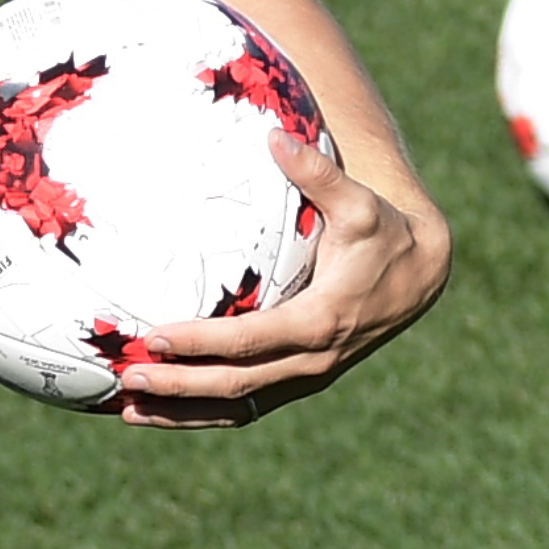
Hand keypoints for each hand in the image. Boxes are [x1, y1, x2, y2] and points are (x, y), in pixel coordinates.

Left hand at [113, 132, 450, 428]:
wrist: (421, 276)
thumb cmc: (384, 233)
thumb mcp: (358, 203)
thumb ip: (316, 173)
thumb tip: (275, 137)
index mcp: (321, 321)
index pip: (249, 341)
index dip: (201, 343)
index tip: (155, 336)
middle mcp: (312, 360)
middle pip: (235, 384)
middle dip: (178, 385)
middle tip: (127, 374)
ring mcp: (306, 377)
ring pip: (238, 406)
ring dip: (182, 412)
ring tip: (128, 408)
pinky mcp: (301, 381)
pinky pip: (248, 405)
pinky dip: (204, 412)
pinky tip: (161, 409)